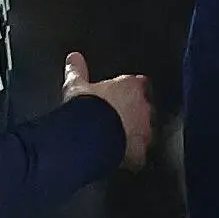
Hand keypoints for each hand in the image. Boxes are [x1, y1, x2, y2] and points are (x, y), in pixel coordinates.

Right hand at [64, 52, 154, 168]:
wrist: (90, 134)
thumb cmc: (86, 108)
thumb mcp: (76, 85)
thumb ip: (77, 70)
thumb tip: (73, 58)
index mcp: (130, 88)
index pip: (138, 83)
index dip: (130, 88)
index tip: (122, 92)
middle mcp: (143, 107)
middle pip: (144, 107)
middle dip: (133, 111)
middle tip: (116, 117)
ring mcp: (143, 129)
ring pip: (145, 130)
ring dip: (135, 133)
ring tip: (119, 137)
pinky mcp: (139, 150)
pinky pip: (139, 154)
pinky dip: (133, 156)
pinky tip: (124, 159)